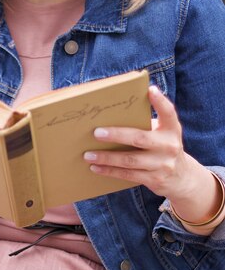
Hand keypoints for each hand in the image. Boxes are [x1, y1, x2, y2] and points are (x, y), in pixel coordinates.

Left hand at [83, 86, 198, 201]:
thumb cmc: (162, 148)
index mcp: (171, 129)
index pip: (168, 112)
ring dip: (106, 157)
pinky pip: (127, 175)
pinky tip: (96, 167)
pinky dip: (110, 171)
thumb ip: (145, 125)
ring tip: (88, 154)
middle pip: (139, 138)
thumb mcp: (162, 134)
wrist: (182, 178)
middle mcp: (168, 146)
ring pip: (129, 160)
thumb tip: (110, 116)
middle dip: (116, 135)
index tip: (150, 90)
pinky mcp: (154, 179)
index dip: (160, 101)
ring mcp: (162, 164)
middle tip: (96, 133)